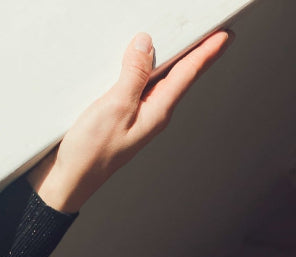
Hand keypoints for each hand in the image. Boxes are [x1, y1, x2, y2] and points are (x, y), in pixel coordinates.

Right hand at [28, 29, 231, 213]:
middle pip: (180, 75)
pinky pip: (141, 83)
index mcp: (157, 112)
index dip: (207, 52)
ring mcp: (137, 113)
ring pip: (161, 78)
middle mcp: (152, 113)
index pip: (188, 74)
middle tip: (216, 36)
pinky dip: (148, 67)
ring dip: (174, 58)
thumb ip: (133, 74)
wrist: (69, 180)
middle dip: (198, 53)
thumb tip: (146, 43)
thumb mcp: (115, 107)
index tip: (226, 36)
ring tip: (189, 42)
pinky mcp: (121, 112)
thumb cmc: (92, 153)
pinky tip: (145, 61)